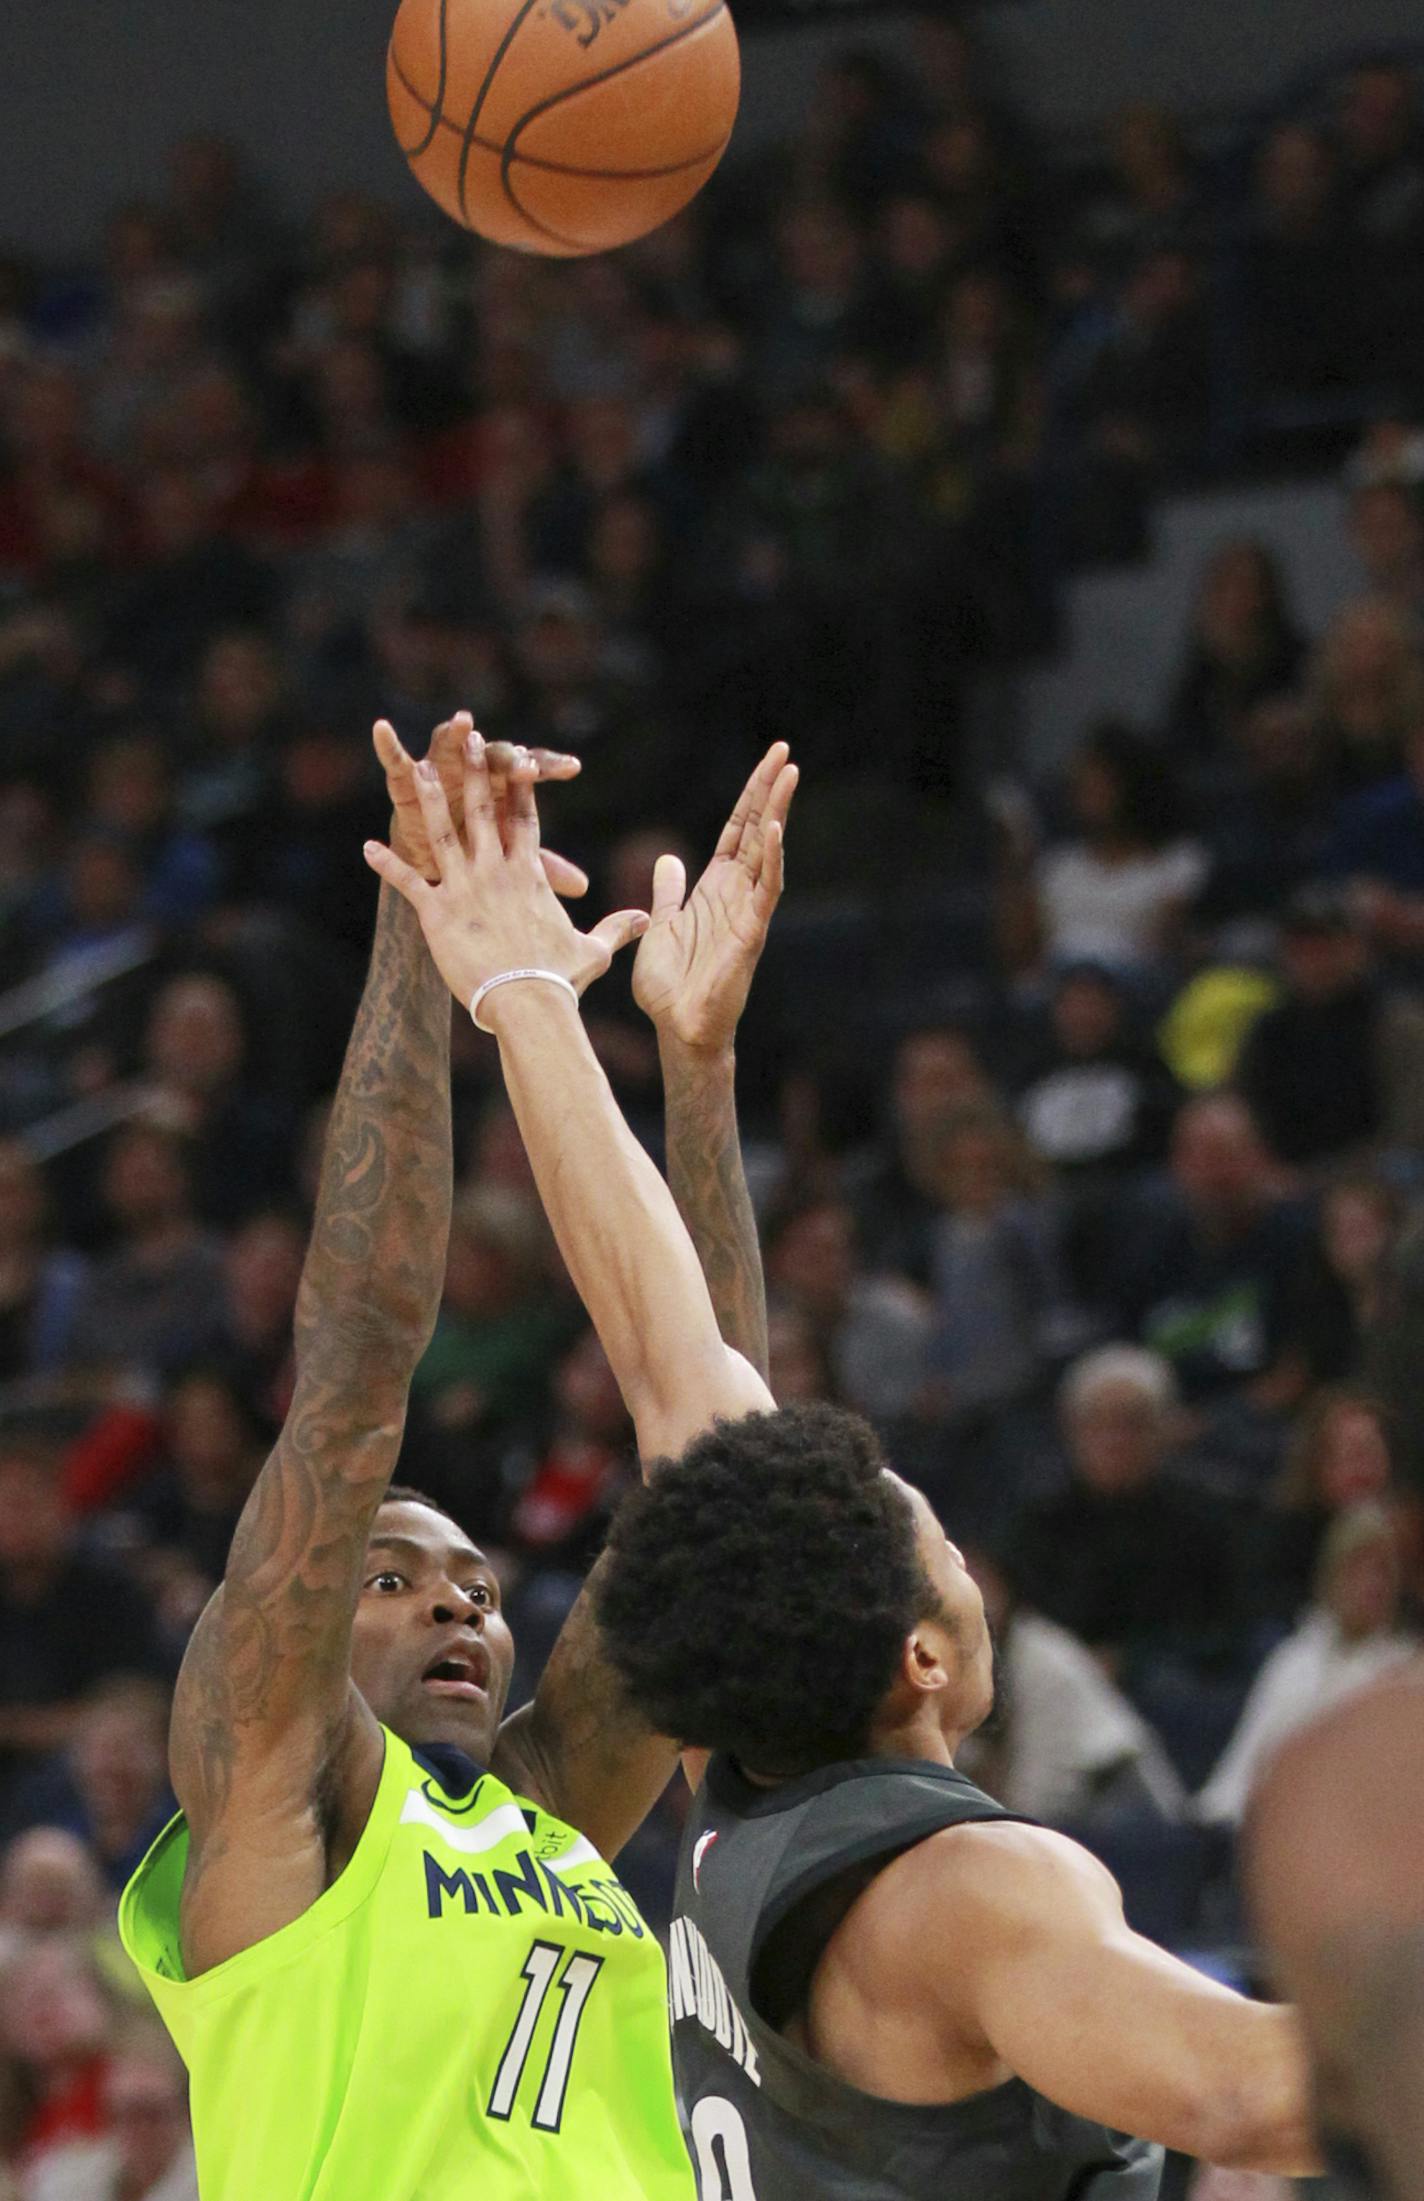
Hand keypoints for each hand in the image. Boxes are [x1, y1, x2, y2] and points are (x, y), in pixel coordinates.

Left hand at [364, 733, 648, 1014]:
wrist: (528, 1002)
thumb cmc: (560, 979)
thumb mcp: (593, 950)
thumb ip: (617, 928)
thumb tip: (646, 921)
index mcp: (529, 876)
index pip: (525, 820)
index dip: (520, 787)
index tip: (516, 756)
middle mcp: (496, 872)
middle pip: (482, 811)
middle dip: (474, 772)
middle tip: (467, 739)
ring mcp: (465, 889)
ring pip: (442, 833)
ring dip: (427, 799)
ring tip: (415, 768)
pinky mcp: (437, 913)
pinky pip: (408, 882)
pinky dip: (387, 865)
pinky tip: (367, 847)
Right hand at [374, 714, 589, 898]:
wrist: (435, 859)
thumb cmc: (479, 855)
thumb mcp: (507, 865)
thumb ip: (542, 870)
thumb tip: (582, 886)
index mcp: (504, 787)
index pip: (531, 774)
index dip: (550, 768)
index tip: (571, 768)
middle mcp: (474, 771)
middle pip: (494, 758)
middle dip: (506, 758)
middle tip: (520, 760)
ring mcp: (441, 771)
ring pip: (447, 747)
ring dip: (453, 736)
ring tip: (463, 722)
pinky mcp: (408, 782)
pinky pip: (395, 763)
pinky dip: (388, 748)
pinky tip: (382, 730)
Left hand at [633, 742, 796, 1051]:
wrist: (677, 1029)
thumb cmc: (669, 987)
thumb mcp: (659, 927)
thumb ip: (666, 894)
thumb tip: (669, 860)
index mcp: (712, 889)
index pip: (735, 830)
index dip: (750, 795)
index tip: (768, 761)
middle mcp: (735, 893)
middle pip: (755, 829)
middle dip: (768, 789)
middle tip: (784, 750)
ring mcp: (747, 911)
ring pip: (767, 852)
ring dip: (777, 813)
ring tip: (789, 775)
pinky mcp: (751, 933)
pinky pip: (766, 890)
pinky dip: (770, 860)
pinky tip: (774, 830)